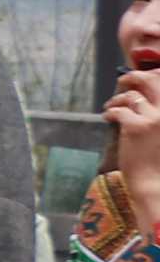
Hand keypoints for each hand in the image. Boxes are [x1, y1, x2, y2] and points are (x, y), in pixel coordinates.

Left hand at [111, 68, 159, 227]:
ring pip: (132, 96)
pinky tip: (107, 116)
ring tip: (111, 105)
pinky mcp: (136, 127)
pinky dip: (110, 111)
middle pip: (153, 82)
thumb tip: (147, 102)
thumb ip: (158, 119)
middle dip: (136, 76)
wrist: (157, 185)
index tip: (146, 77)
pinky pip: (118, 110)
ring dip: (118, 98)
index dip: (156, 77)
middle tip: (123, 79)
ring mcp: (154, 118)